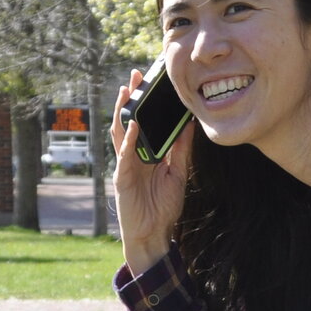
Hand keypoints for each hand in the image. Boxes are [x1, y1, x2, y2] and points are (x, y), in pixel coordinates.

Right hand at [112, 66, 191, 276]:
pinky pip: (124, 154)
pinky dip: (128, 138)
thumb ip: (180, 150)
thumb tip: (189, 126)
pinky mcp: (122, 177)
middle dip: (133, 98)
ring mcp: (126, 165)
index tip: (154, 83)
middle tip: (137, 76)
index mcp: (146, 153)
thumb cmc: (162, 207)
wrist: (154, 235)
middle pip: (130, 120)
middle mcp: (133, 155)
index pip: (146, 122)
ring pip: (121, 132)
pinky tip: (133, 124)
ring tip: (128, 90)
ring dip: (124, 111)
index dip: (148, 104)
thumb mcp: (177, 174)